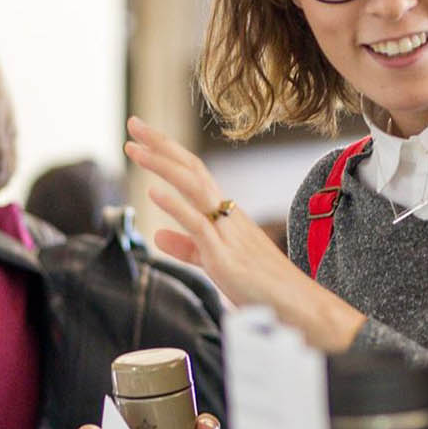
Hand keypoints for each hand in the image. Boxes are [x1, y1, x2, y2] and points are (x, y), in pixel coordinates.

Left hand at [125, 117, 366, 351]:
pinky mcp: (224, 255)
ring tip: (134, 149)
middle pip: (191, 167)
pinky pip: (198, 224)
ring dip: (161, 164)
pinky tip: (153, 193)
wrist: (295, 305)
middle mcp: (226, 213)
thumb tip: (158, 236)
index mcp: (224, 212)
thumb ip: (186, 247)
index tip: (140, 136)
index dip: (166, 151)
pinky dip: (175, 205)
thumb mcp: (214, 261)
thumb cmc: (260, 284)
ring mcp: (226, 231)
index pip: (192, 171)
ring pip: (193, 186)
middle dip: (160, 144)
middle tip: (132, 123)